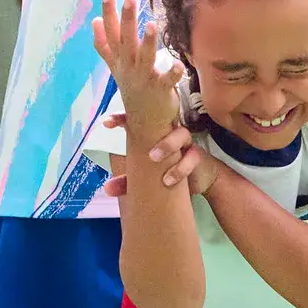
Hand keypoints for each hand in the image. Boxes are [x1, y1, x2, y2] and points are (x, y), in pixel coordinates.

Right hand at [90, 0, 183, 138]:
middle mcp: (129, 69)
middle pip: (126, 41)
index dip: (108, 15)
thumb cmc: (133, 88)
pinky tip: (178, 64)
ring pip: (145, 58)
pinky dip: (172, 74)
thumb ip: (105, 45)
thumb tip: (94, 20)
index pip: (110, 34)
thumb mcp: (116, 66)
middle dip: (127, 19)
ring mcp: (144, 80)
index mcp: (119, 62)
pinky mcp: (160, 90)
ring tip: (151, 24)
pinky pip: (167, 81)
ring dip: (147, 42)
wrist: (144, 124)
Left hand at [98, 117, 214, 195]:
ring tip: (153, 157)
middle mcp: (169, 132)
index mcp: (153, 133)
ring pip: (180, 134)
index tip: (107, 123)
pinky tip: (168, 180)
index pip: (136, 119)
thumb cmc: (169, 169)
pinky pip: (191, 157)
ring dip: (166, 144)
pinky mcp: (196, 155)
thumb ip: (127, 182)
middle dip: (146, 124)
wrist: (200, 178)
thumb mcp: (146, 177)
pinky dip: (180, 168)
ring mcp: (184, 141)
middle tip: (128, 133)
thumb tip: (106, 188)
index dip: (121, 118)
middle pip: (160, 119)